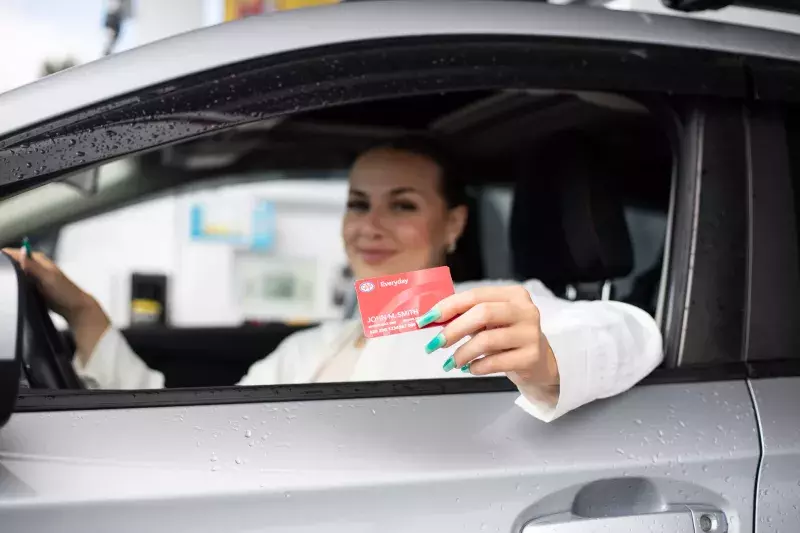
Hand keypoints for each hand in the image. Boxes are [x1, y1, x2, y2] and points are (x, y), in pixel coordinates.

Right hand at [2, 247, 109, 362]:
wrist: (74, 308)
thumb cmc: (65, 292)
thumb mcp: (48, 278)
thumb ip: (34, 266)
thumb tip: (21, 251)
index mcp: (38, 259)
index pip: (13, 252)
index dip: (2, 256)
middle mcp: (35, 265)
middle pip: (12, 262)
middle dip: (4, 266)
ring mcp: (33, 276)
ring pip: (14, 272)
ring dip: (8, 276)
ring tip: (2, 282)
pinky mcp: (33, 286)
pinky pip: (18, 282)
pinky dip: (12, 284)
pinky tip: (8, 290)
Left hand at [416, 285, 558, 386]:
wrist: (538, 362)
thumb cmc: (507, 337)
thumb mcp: (490, 321)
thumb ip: (466, 316)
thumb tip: (433, 319)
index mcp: (513, 295)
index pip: (475, 295)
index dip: (448, 306)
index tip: (426, 319)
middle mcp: (525, 310)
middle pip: (482, 313)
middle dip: (453, 329)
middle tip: (435, 344)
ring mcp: (531, 333)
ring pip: (487, 340)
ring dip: (462, 353)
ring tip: (452, 362)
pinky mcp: (531, 357)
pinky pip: (495, 362)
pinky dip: (476, 367)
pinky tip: (470, 368)